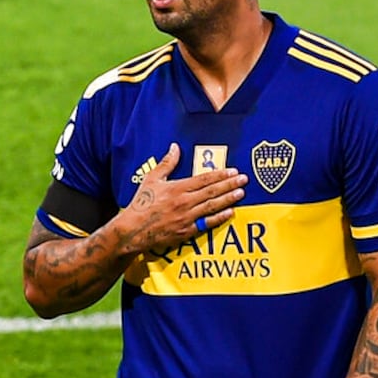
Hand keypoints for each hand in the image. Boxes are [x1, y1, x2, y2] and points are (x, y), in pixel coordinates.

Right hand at [110, 143, 246, 254]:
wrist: (133, 230)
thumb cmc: (141, 203)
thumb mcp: (151, 179)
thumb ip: (166, 163)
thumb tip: (175, 147)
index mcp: (177, 188)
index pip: (204, 179)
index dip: (220, 175)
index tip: (233, 171)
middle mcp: (185, 202)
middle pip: (212, 192)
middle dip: (229, 185)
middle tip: (244, 179)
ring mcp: (187, 217)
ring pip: (212, 206)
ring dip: (228, 199)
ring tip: (241, 193)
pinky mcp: (187, 231)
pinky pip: (207, 223)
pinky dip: (219, 217)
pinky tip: (230, 212)